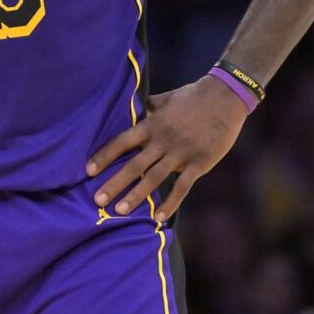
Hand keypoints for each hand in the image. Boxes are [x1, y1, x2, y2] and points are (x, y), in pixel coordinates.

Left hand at [87, 76, 250, 221]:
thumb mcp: (166, 98)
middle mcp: (163, 140)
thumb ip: (148, 107)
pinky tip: (157, 218)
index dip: (104, 156)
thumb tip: (134, 108)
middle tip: (97, 201)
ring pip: (154, 178)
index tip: (88, 171)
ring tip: (119, 211)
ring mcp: (181, 153)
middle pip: (134, 164)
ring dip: (135, 196)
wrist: (226, 97)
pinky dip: (170, 204)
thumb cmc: (193, 96)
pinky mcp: (199, 163)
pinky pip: (182, 187)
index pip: (122, 141)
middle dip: (114, 183)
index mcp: (152, 124)